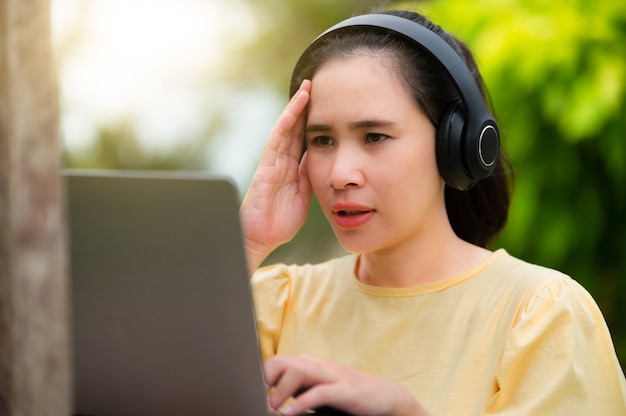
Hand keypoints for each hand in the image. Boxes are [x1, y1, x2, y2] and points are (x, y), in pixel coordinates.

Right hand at [240, 80, 312, 271]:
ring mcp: (272, 163)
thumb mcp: (303, 196)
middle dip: (305, 107)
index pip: (303, 139)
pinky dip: (283, 126)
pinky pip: (275, 143)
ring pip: (285, 129)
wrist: (260, 238)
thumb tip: (322, 162)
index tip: (327, 104)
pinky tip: (292, 112)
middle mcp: (280, 161)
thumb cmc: (279, 222)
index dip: (313, 121)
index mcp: (291, 168)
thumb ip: (309, 178)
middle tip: (317, 85)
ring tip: (307, 89)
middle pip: (294, 128)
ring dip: (295, 109)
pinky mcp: (265, 169)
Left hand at [264, 355, 428, 415]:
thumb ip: (297, 391)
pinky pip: (319, 392)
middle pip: (281, 362)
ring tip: (272, 408)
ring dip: (280, 391)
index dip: (260, 377)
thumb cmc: (347, 395)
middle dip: (265, 380)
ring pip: (297, 370)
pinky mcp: (345, 390)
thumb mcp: (317, 391)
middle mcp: (317, 366)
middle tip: (261, 402)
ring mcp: (332, 376)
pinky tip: (290, 413)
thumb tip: (270, 401)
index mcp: (308, 364)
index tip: (251, 395)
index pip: (275, 362)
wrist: (385, 397)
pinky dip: (301, 403)